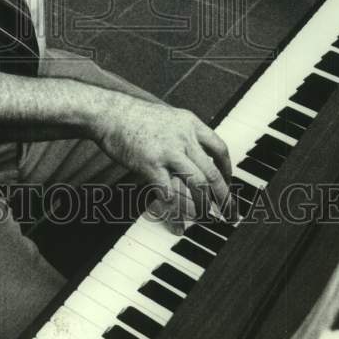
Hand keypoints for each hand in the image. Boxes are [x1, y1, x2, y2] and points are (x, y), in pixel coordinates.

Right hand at [97, 95, 233, 218]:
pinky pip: (169, 195)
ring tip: (203, 219)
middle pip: (212, 173)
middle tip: (229, 214)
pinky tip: (177, 226)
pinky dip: (175, 215)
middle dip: (224, 198)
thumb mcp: (167, 117)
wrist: (109, 112)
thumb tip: (196, 155)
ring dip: (202, 207)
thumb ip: (183, 133)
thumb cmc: (133, 116)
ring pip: (196, 185)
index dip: (227, 170)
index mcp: (190, 123)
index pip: (219, 149)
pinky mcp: (151, 165)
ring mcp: (168, 152)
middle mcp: (184, 137)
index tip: (228, 184)